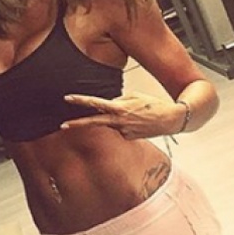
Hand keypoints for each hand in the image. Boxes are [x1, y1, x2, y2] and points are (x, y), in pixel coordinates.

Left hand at [61, 91, 182, 139]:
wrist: (171, 120)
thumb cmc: (154, 104)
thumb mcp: (134, 96)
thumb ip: (118, 101)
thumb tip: (108, 106)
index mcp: (120, 108)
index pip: (95, 103)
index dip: (81, 100)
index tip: (68, 98)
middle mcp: (119, 122)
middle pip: (94, 122)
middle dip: (77, 124)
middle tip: (62, 125)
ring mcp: (123, 132)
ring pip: (112, 123)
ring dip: (116, 117)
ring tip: (137, 112)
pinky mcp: (128, 138)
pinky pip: (121, 128)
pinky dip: (126, 123)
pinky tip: (139, 121)